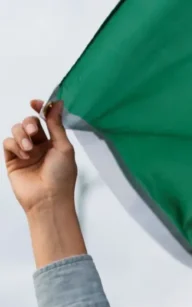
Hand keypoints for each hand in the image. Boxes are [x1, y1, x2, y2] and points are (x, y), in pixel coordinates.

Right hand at [4, 100, 77, 214]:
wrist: (48, 200)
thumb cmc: (61, 177)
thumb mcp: (64, 148)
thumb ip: (57, 125)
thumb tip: (58, 103)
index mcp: (54, 144)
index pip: (44, 120)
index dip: (40, 109)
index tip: (34, 103)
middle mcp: (40, 147)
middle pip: (29, 123)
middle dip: (29, 124)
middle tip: (34, 133)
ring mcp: (25, 153)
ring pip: (17, 130)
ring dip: (22, 135)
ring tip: (29, 149)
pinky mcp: (13, 160)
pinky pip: (8, 142)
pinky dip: (14, 145)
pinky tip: (23, 155)